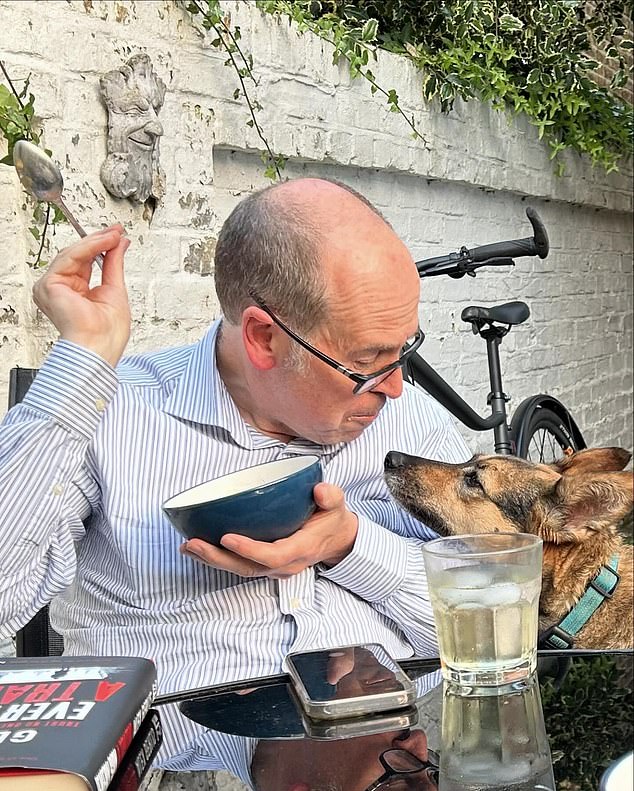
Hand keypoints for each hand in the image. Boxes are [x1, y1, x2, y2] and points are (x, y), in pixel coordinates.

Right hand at [32, 225, 130, 367]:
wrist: (100, 346)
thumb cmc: (107, 333)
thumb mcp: (115, 289)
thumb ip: (114, 263)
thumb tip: (119, 244)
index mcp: (75, 292)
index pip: (86, 261)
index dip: (101, 245)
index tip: (117, 235)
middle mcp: (61, 289)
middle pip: (78, 256)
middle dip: (99, 241)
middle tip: (117, 231)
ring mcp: (52, 287)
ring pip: (73, 254)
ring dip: (96, 242)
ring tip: (114, 235)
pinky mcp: (49, 286)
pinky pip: (69, 258)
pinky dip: (88, 248)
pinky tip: (104, 242)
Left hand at [180, 482, 358, 578]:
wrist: (337, 540)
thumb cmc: (331, 519)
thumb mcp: (337, 504)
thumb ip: (330, 496)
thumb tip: (319, 490)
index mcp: (302, 549)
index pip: (273, 555)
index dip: (249, 550)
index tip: (227, 537)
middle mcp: (285, 565)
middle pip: (248, 568)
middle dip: (218, 558)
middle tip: (192, 543)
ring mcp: (273, 569)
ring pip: (239, 569)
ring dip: (211, 560)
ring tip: (187, 546)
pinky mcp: (263, 565)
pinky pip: (238, 565)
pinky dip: (216, 558)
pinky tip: (196, 548)